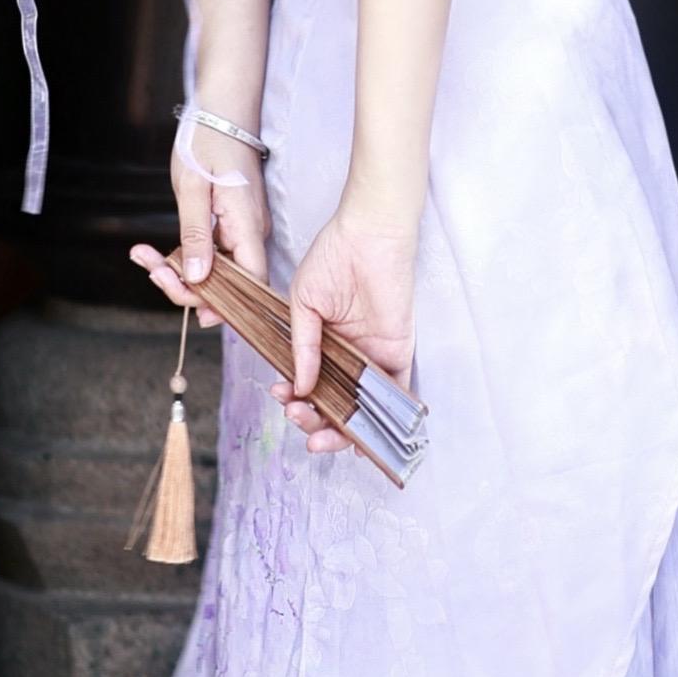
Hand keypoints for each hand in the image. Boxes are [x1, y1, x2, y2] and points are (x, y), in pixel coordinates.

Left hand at [130, 115, 270, 310]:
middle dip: (186, 284)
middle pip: (229, 281)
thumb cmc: (208, 141)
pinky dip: (183, 255)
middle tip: (151, 269)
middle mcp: (249, 232)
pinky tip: (156, 252)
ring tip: (145, 257)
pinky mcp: (229, 225)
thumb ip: (195, 234)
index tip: (192, 309)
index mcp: (247, 225)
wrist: (222, 112)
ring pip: (215, 268)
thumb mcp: (193, 188)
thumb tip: (196, 277)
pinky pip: (210, 252)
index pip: (251, 282)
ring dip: (179, 270)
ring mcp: (240, 229)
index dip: (227, 304)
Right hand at [281, 205, 416, 455]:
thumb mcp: (303, 303)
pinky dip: (382, 421)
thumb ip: (302, 346)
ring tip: (318, 437)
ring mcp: (372, 357)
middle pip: (330, 402)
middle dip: (311, 420)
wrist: (368, 235)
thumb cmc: (334, 257)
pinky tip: (363, 442)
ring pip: (357, 406)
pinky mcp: (396, 353)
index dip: (294, 398)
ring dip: (338, 429)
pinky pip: (394, 395)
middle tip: (297, 417)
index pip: (307, 383)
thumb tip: (300, 386)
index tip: (280, 397)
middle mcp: (346, 355)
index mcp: (321, 343)